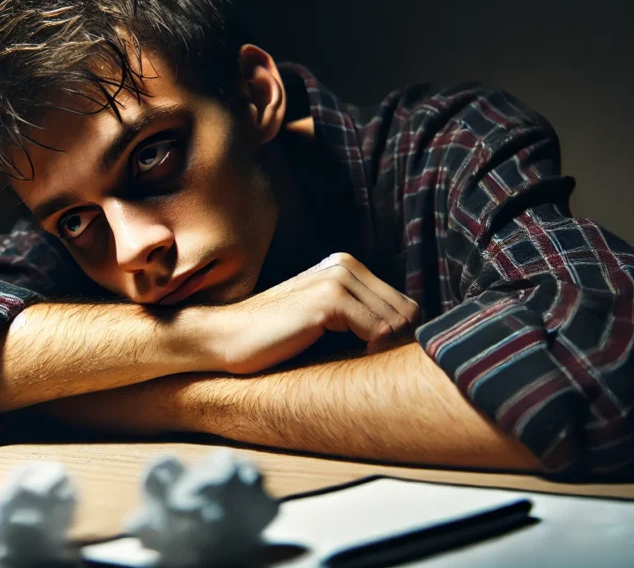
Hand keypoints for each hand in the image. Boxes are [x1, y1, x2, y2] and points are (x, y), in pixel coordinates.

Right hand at [202, 253, 419, 373]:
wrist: (226, 337)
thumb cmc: (272, 337)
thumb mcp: (321, 319)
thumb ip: (357, 316)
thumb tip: (404, 339)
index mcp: (344, 266)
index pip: (403, 303)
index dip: (401, 337)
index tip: (381, 360)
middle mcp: (344, 265)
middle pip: (406, 312)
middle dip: (399, 345)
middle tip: (374, 368)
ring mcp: (337, 279)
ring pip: (396, 322)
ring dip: (386, 351)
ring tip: (362, 366)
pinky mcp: (329, 300)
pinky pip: (378, 330)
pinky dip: (373, 352)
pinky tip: (352, 362)